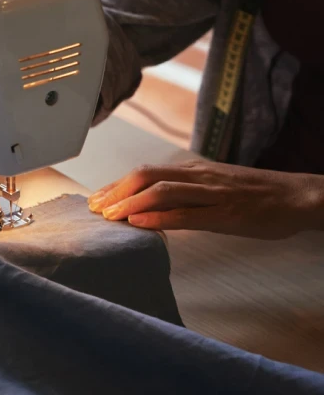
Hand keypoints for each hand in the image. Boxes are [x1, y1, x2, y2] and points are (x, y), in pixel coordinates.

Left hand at [87, 159, 323, 238]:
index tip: (96, 197)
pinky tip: (140, 223)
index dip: (117, 185)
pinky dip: (160, 218)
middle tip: (94, 208)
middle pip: (146, 176)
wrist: (299, 197)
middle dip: (115, 191)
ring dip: (131, 203)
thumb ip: (185, 194)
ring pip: (162, 191)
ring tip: (109, 216)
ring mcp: (212, 194)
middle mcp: (198, 177)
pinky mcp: (227, 214)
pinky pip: (188, 214)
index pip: (146, 172)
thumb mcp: (215, 188)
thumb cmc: (257, 196)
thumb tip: (152, 205)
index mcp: (194, 171)